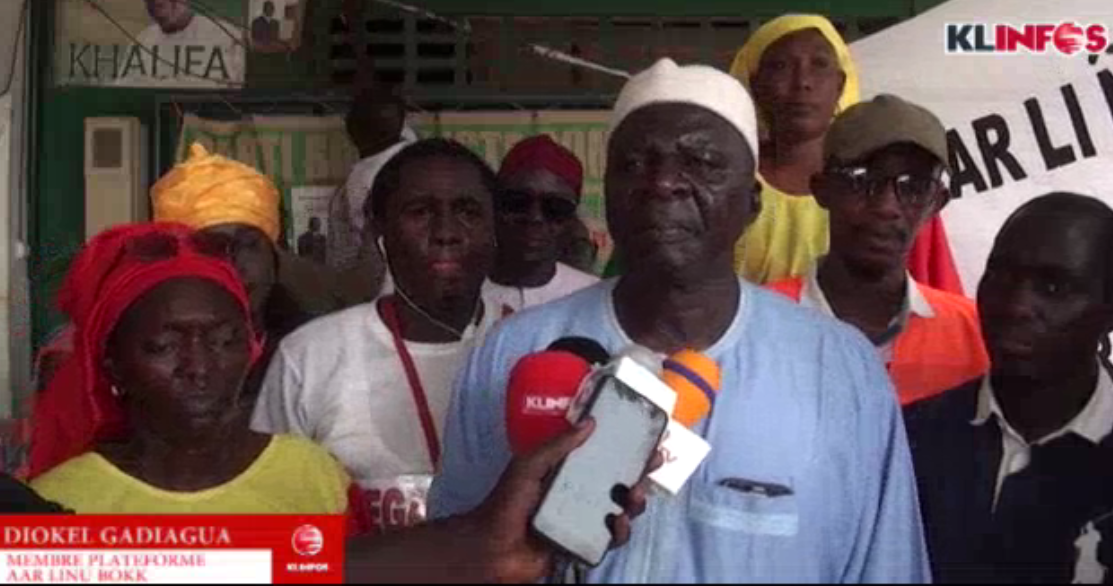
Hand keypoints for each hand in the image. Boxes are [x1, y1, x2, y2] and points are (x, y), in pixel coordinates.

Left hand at [471, 420, 663, 581]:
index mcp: (567, 470)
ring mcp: (583, 518)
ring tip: (634, 497)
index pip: (602, 455)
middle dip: (640, 473)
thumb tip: (590, 421)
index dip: (626, 447)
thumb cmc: (506, 502)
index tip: (649, 438)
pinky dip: (620, 532)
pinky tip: (616, 524)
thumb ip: (558, 445)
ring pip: (621, 509)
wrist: (493, 548)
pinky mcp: (585, 543)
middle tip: (652, 465)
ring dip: (634, 502)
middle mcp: (578, 492)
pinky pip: (611, 538)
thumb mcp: (529, 465)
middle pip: (619, 481)